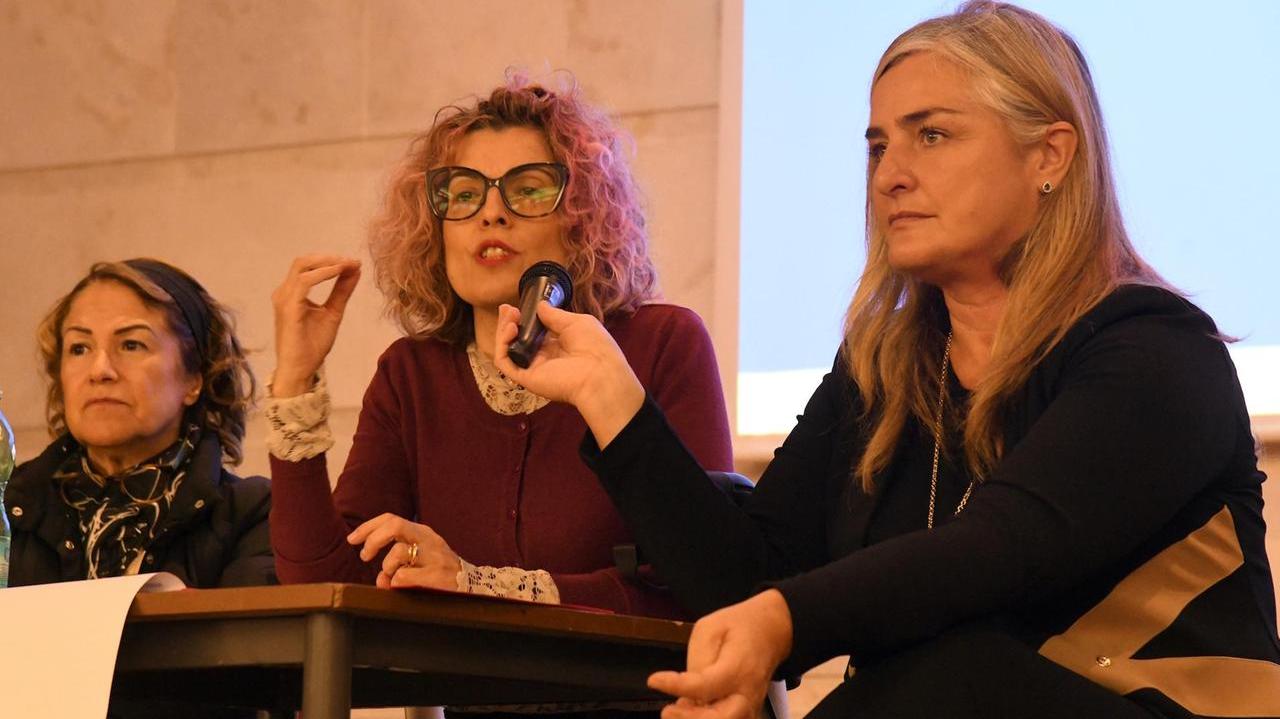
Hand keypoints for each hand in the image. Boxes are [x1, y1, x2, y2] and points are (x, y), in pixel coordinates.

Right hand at [270, 254, 361, 396]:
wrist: (300, 369)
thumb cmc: (312, 344)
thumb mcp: (333, 312)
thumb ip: (342, 291)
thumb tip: (354, 270)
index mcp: (293, 293)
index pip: (309, 267)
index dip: (331, 260)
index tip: (354, 262)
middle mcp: (285, 292)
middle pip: (303, 261)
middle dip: (329, 257)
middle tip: (351, 261)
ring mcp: (284, 299)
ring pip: (303, 267)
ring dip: (328, 263)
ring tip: (348, 265)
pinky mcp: (288, 308)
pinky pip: (304, 282)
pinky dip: (323, 274)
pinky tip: (338, 273)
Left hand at [346, 513, 463, 589]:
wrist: (474, 588)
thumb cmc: (440, 574)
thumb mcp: (418, 562)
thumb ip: (395, 565)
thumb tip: (380, 580)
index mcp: (422, 533)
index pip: (391, 519)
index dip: (368, 527)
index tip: (352, 539)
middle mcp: (429, 539)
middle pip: (394, 525)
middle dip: (373, 539)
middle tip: (364, 556)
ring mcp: (434, 556)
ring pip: (398, 552)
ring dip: (386, 567)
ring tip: (391, 577)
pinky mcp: (438, 575)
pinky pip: (404, 576)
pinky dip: (396, 582)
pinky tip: (402, 587)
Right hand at [493, 302, 644, 446]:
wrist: (600, 373)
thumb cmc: (595, 346)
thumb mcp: (575, 322)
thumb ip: (555, 315)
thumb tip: (540, 305)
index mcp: (558, 346)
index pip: (533, 333)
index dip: (524, 320)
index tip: (517, 306)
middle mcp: (544, 358)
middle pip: (518, 341)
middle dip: (509, 323)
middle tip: (507, 308)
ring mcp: (534, 368)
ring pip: (509, 351)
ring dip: (504, 331)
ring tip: (509, 315)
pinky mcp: (526, 378)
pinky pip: (505, 362)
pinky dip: (502, 345)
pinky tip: (511, 329)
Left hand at [648, 590, 793, 718]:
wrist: (771, 631)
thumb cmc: (737, 626)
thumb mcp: (711, 628)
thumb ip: (698, 659)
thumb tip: (687, 689)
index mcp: (739, 667)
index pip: (706, 685)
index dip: (677, 686)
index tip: (654, 680)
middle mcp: (748, 693)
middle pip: (722, 718)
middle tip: (667, 710)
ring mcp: (750, 706)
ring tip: (674, 712)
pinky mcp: (747, 712)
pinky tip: (688, 713)